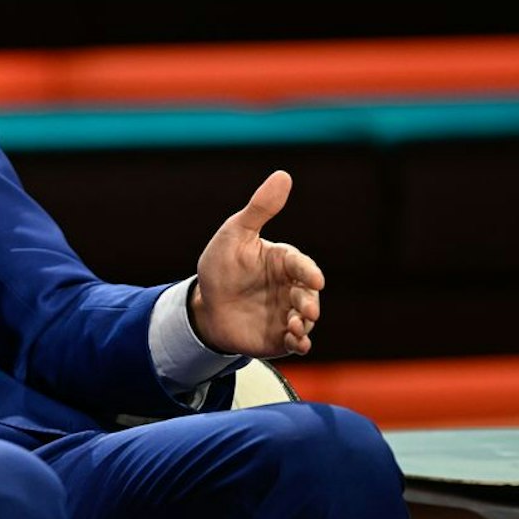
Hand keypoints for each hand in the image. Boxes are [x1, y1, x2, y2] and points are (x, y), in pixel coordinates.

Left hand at [191, 170, 324, 358]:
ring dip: (305, 325)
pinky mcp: (281, 337)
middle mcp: (291, 288)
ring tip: (295, 327)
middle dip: (310, 303)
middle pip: (309, 295)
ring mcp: (288, 313)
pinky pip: (297, 342)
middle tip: (305, 309)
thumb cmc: (221, 266)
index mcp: (284, 262)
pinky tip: (297, 343)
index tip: (314, 279)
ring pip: (306, 320)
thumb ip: (260, 209)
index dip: (308, 272)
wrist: (204, 305)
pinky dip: (300, 344)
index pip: (302, 265)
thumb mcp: (235, 234)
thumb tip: (284, 175)